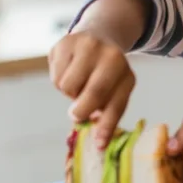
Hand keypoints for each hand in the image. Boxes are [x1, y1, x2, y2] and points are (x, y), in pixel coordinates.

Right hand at [48, 30, 135, 149]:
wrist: (98, 36)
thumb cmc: (106, 74)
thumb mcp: (115, 91)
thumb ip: (106, 114)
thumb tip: (97, 142)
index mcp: (127, 74)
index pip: (116, 105)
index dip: (106, 127)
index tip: (99, 146)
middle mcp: (112, 57)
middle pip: (93, 95)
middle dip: (82, 110)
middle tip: (77, 114)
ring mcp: (89, 47)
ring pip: (68, 87)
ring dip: (69, 92)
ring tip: (78, 83)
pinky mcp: (66, 43)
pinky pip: (55, 75)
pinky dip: (59, 79)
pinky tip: (69, 69)